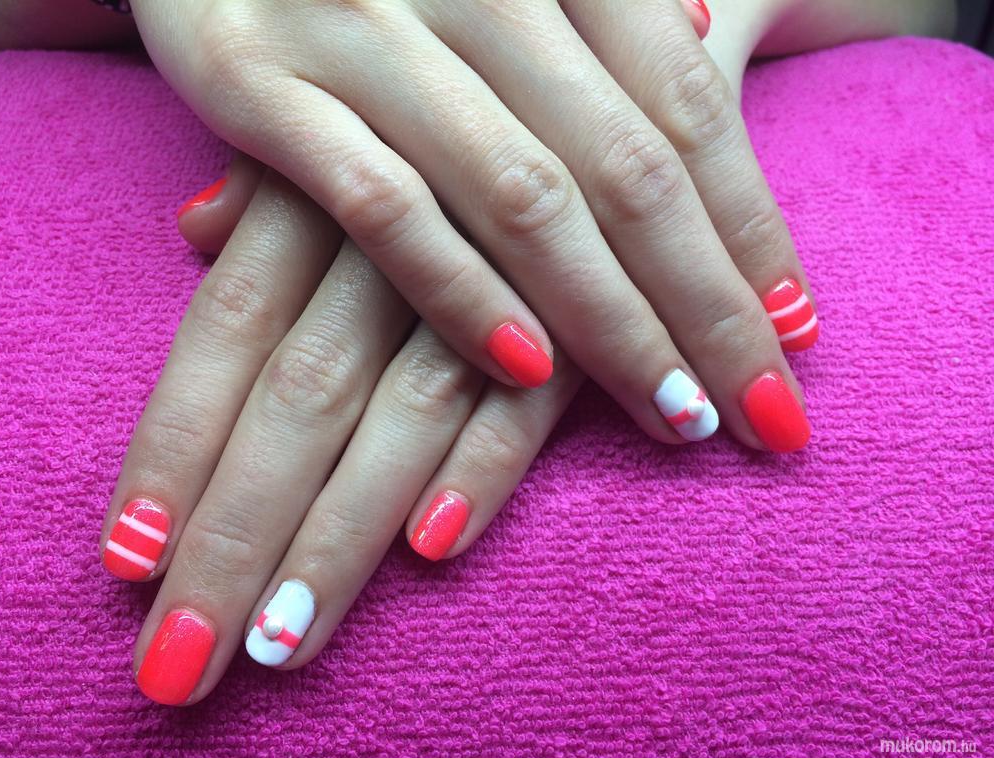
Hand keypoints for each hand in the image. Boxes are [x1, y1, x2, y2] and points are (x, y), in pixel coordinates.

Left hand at [101, 169, 582, 703]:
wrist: (599, 96)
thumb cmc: (444, 126)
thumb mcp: (349, 127)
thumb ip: (268, 188)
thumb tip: (194, 228)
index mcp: (323, 192)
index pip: (226, 331)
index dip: (175, 446)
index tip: (130, 558)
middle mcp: (392, 240)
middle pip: (299, 399)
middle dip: (236, 533)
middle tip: (183, 658)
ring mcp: (491, 282)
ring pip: (402, 416)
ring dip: (340, 533)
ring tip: (281, 642)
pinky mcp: (579, 320)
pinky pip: (526, 404)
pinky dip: (481, 469)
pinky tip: (430, 550)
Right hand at [132, 0, 815, 452]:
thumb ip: (608, 7)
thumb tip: (713, 36)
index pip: (688, 103)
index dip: (750, 223)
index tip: (798, 328)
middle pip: (627, 169)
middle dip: (709, 304)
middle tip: (769, 412)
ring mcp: (364, 27)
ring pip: (522, 196)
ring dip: (611, 321)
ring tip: (680, 417)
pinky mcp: (260, 82)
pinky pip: (382, 206)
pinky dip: (459, 290)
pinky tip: (528, 370)